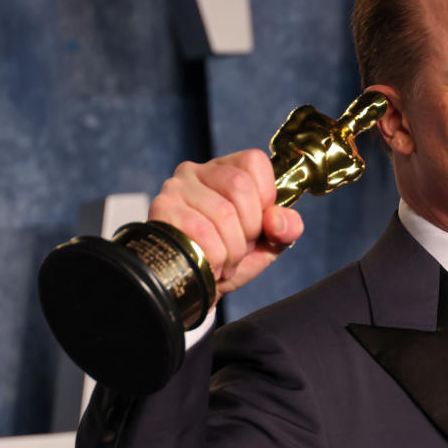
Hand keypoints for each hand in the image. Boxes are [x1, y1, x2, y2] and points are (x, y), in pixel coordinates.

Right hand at [148, 149, 304, 300]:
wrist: (196, 287)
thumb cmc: (230, 258)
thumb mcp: (267, 243)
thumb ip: (286, 228)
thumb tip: (277, 220)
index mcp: (227, 169)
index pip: (254, 161)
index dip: (265, 198)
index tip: (258, 224)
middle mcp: (197, 171)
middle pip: (239, 185)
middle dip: (249, 228)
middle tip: (240, 248)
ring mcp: (176, 188)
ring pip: (222, 212)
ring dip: (232, 250)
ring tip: (225, 262)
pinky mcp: (161, 210)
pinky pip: (200, 230)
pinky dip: (215, 256)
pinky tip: (211, 265)